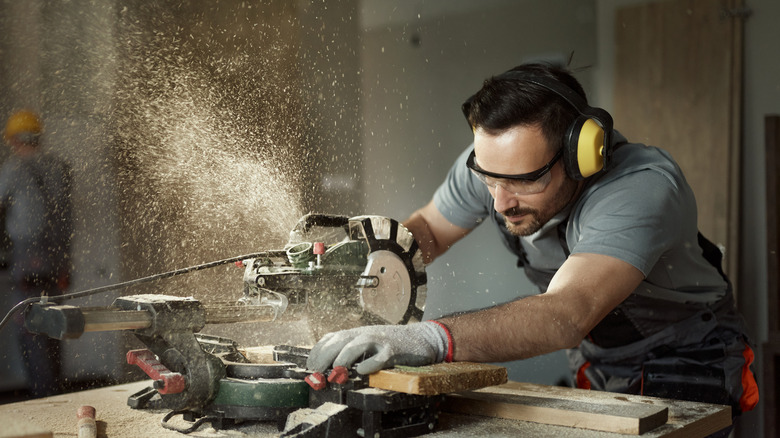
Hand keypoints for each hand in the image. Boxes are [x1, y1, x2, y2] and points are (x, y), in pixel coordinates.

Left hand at [306, 322, 449, 374]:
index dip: (317, 351)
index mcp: (357, 333)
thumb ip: (351, 350)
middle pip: (339, 340)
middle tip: (317, 372)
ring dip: (344, 357)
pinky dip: (370, 363)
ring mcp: (380, 341)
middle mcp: (365, 334)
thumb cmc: (392, 344)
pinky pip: (380, 356)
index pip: (330, 338)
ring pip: (357, 344)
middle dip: (325, 355)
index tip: (309, 366)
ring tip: (336, 370)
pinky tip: (362, 371)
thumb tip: (328, 367)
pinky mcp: (394, 350)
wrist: (422, 338)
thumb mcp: (368, 343)